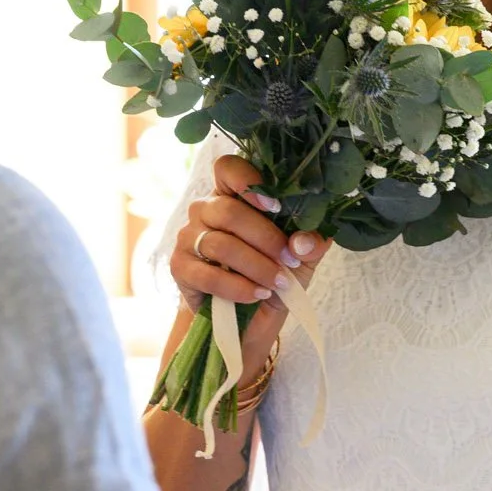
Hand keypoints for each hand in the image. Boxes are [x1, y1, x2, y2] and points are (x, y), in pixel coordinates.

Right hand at [170, 157, 330, 365]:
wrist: (248, 322)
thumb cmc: (272, 277)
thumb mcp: (301, 259)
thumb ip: (311, 244)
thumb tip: (304, 241)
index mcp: (233, 195)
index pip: (228, 168)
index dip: (248, 181)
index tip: (276, 206)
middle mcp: (205, 210)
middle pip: (228, 210)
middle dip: (265, 238)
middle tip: (289, 261)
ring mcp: (189, 237)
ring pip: (220, 244)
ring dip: (256, 266)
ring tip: (278, 283)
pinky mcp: (180, 267)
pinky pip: (208, 274)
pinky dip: (237, 287)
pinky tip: (256, 294)